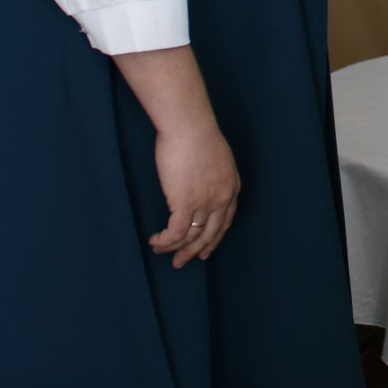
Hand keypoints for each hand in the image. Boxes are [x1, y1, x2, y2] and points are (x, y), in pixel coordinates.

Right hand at [148, 120, 240, 267]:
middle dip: (195, 251)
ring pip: (191, 237)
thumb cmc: (197, 133)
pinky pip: (175, 233)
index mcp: (231, 187)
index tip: (205, 248)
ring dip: (175, 249)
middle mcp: (222, 199)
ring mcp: (205, 204)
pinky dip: (165, 241)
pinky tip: (155, 241)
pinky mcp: (186, 204)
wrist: (189, 126)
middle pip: (210, 234)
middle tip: (182, 261)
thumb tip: (198, 182)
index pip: (226, 221)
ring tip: (161, 252)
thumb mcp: (215, 156)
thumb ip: (212, 174)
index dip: (214, 237)